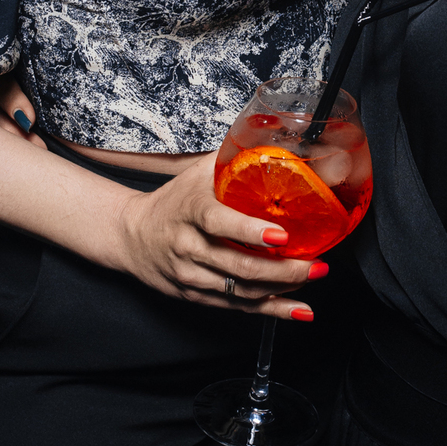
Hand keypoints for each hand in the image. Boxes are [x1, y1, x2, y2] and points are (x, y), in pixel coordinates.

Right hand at [0, 76, 322, 316]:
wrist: (131, 237)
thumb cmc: (173, 201)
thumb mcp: (197, 174)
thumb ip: (233, 159)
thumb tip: (278, 135)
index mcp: (190, 212)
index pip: (219, 223)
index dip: (250, 231)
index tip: (281, 235)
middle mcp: (188, 247)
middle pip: (237, 265)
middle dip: (281, 270)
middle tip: (315, 264)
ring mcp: (192, 276)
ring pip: (240, 290)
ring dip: (282, 288)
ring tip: (314, 275)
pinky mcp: (198, 297)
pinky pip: (238, 308)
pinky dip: (272, 310)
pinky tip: (300, 311)